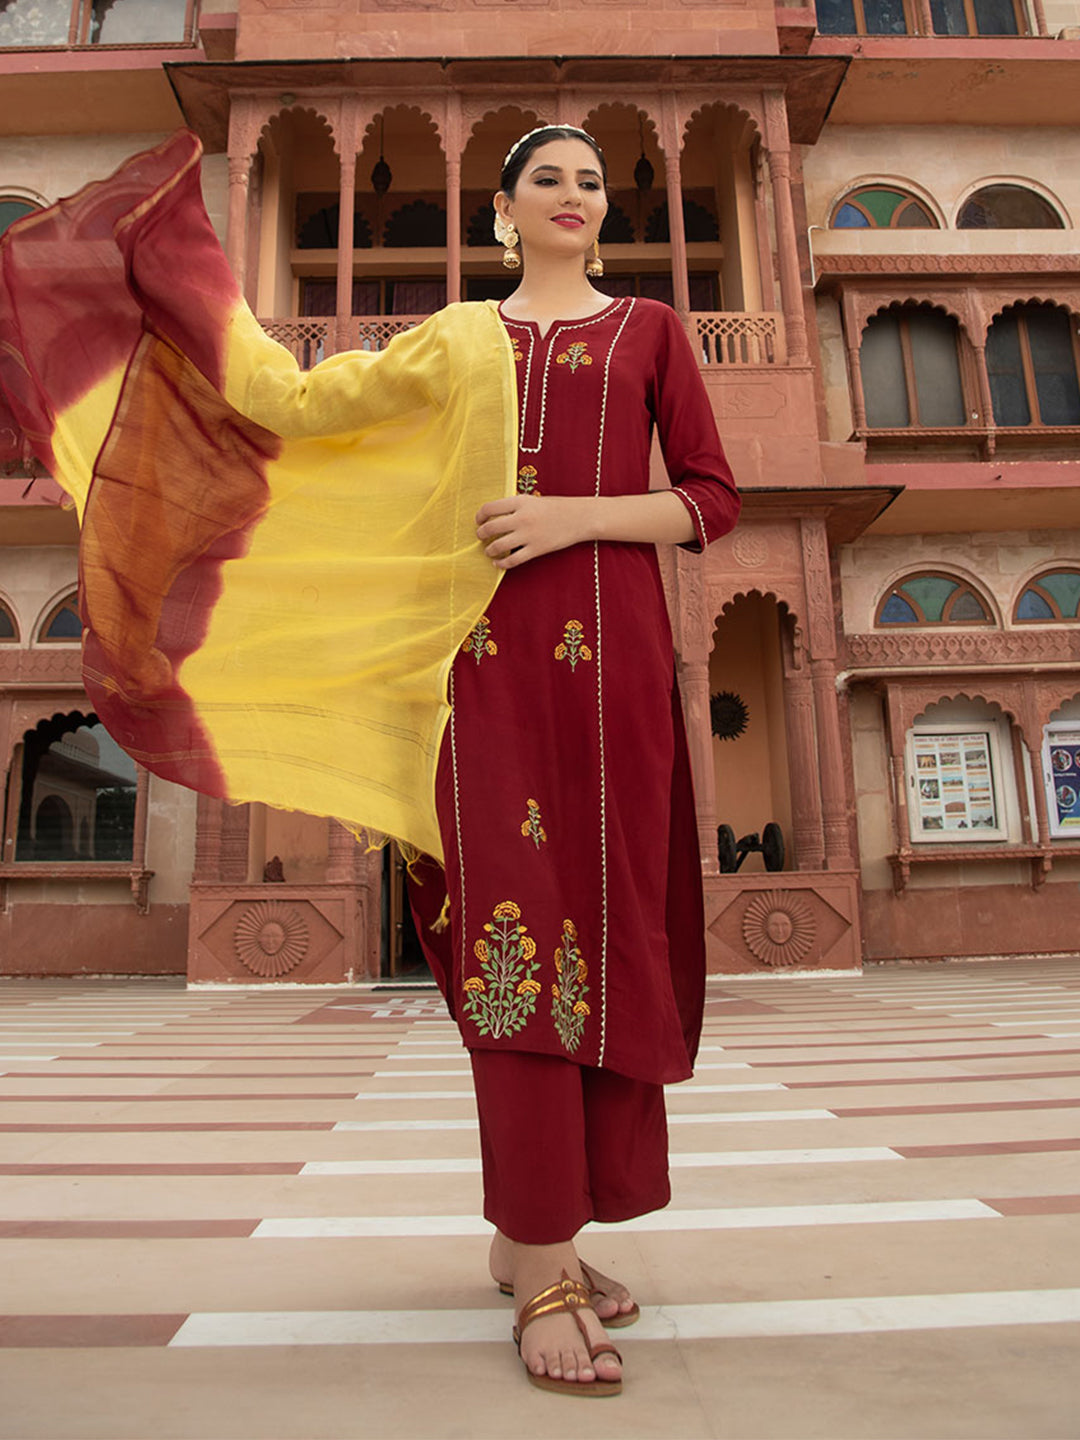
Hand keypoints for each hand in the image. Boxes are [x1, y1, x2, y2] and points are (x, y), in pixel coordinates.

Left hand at [475, 494, 591, 569]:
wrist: (579, 517)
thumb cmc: (556, 508)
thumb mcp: (533, 500)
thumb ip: (514, 506)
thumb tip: (493, 515)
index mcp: (520, 502)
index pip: (489, 508)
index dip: (480, 516)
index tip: (479, 520)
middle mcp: (521, 518)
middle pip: (490, 528)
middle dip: (481, 534)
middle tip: (481, 536)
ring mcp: (528, 535)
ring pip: (498, 546)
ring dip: (489, 550)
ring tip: (489, 550)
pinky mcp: (536, 549)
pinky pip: (512, 560)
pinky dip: (501, 564)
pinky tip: (498, 563)